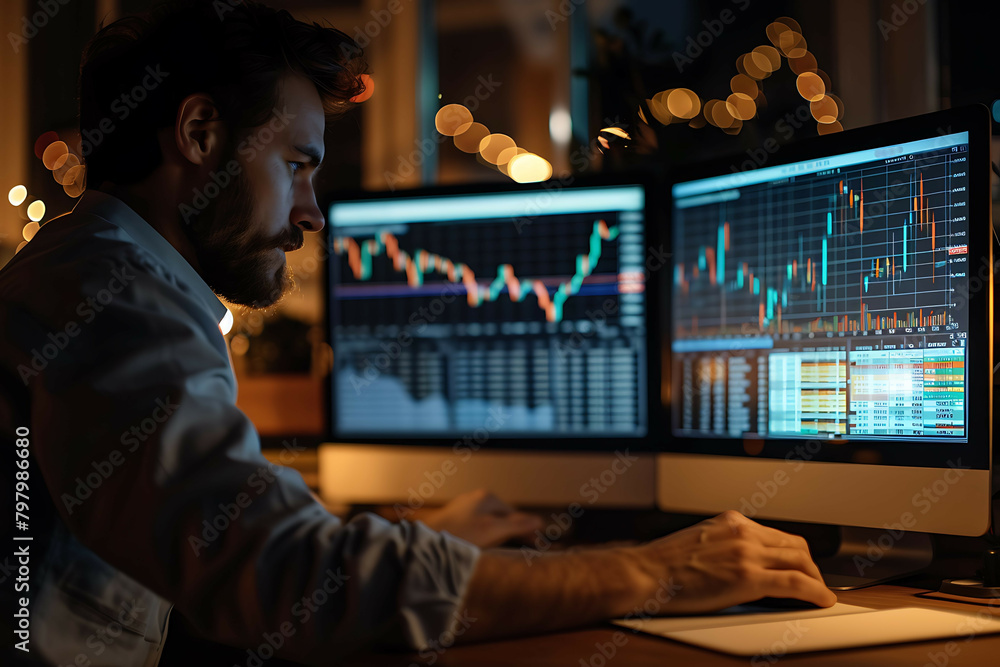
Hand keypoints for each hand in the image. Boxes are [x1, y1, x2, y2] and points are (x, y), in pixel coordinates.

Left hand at [414, 488, 543, 548]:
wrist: (425, 543)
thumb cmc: (460, 535)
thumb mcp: (493, 530)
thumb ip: (517, 525)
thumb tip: (539, 521)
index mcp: (487, 497)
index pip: (515, 515)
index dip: (527, 530)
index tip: (537, 545)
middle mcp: (475, 499)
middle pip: (502, 518)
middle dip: (514, 534)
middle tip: (525, 550)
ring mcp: (463, 510)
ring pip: (489, 525)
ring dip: (499, 538)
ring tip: (506, 553)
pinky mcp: (453, 522)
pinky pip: (476, 530)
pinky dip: (485, 539)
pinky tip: (483, 551)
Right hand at [626, 510, 836, 613]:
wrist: (645, 573)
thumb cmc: (662, 564)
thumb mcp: (698, 541)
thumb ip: (723, 546)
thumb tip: (737, 563)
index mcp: (730, 521)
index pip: (776, 534)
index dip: (793, 552)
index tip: (798, 563)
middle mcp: (742, 532)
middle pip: (794, 545)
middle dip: (809, 564)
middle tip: (813, 580)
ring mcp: (746, 553)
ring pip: (800, 561)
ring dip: (815, 578)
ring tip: (819, 592)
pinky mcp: (748, 577)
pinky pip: (795, 583)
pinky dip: (815, 591)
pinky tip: (821, 599)